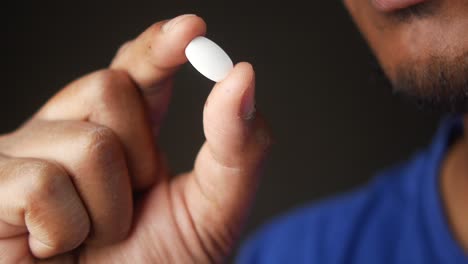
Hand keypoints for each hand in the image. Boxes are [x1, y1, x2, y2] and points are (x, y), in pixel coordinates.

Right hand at [0, 14, 270, 262]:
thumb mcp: (213, 208)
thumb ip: (237, 148)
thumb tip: (242, 75)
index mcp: (119, 130)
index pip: (133, 69)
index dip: (159, 47)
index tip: (192, 31)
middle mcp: (68, 130)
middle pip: (111, 87)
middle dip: (140, 159)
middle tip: (129, 209)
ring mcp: (25, 155)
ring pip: (88, 143)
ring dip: (109, 209)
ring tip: (91, 237)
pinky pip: (43, 183)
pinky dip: (67, 229)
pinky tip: (54, 248)